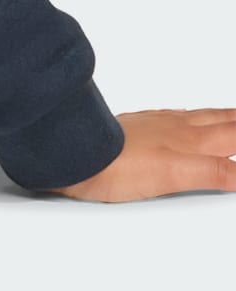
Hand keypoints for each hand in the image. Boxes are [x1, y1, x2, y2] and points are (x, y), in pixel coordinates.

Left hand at [47, 107, 235, 200]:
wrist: (70, 153)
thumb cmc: (115, 166)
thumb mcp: (176, 174)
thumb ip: (215, 172)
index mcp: (190, 139)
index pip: (233, 134)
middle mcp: (175, 127)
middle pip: (221, 120)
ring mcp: (154, 125)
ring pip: (198, 117)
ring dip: (222, 116)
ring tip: (231, 116)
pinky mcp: (135, 128)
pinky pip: (172, 118)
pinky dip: (190, 117)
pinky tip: (183, 120)